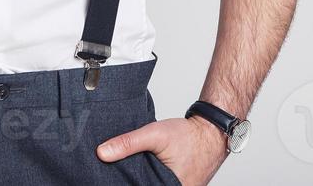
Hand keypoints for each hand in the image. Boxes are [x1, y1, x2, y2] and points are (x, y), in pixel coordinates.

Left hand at [97, 114, 227, 185]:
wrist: (211, 131)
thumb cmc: (188, 135)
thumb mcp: (154, 135)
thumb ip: (128, 143)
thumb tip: (101, 153)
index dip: (127, 184)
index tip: (114, 179)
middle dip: (133, 182)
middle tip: (123, 171)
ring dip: (142, 181)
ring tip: (134, 169)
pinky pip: (159, 185)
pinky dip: (151, 179)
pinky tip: (143, 171)